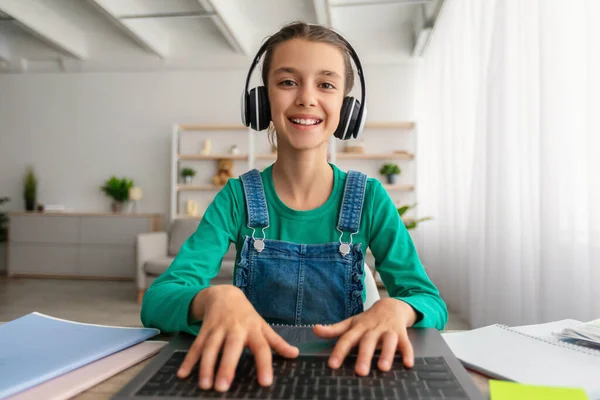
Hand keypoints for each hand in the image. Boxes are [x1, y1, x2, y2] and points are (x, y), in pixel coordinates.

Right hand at [177, 285, 298, 391]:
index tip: (265, 382)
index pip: (261, 348)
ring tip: (205, 386)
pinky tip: (183, 374)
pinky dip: (188, 360)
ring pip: (211, 347)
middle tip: (223, 387)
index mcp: (253, 329)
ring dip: (206, 366)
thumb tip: (295, 354)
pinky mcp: (204, 329)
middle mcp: (235, 328)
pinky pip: (195, 346)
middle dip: (227, 366)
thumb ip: (277, 342)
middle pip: (231, 347)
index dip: (264, 364)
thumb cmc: (246, 314)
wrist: (224, 293)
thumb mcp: (262, 325)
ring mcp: (218, 328)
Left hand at [313, 297, 417, 375]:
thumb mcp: (351, 322)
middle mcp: (373, 329)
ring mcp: (388, 331)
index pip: (347, 339)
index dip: (339, 351)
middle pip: (368, 342)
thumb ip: (334, 329)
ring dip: (387, 354)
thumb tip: (315, 330)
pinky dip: (408, 353)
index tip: (333, 365)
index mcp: (359, 327)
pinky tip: (408, 364)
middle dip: (364, 356)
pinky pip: (406, 343)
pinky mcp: (402, 333)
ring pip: (388, 342)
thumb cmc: (369, 319)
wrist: (392, 305)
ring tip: (383, 368)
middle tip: (360, 372)